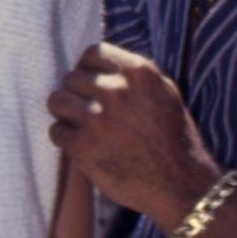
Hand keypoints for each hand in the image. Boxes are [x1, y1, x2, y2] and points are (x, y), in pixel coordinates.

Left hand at [48, 43, 220, 229]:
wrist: (180, 185)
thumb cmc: (175, 138)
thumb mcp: (166, 92)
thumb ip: (135, 75)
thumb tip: (105, 66)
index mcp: (138, 72)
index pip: (92, 53)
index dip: (88, 69)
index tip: (90, 82)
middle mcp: (116, 90)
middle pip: (71, 77)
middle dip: (76, 92)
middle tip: (85, 109)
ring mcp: (97, 118)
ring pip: (57, 101)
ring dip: (64, 113)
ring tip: (76, 124)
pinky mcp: (83, 147)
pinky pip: (56, 131)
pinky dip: (64, 138)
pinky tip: (79, 145)